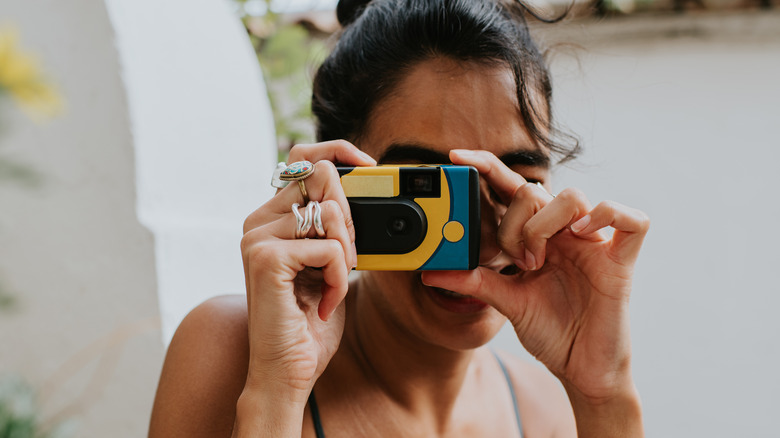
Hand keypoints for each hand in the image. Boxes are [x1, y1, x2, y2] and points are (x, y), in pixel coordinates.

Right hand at [239, 140, 374, 398]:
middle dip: (350, 217)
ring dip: (347, 255)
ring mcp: (258, 238)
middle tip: (348, 260)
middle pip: (322, 177)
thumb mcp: (330, 265)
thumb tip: (360, 189)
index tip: (369, 166)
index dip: (339, 151)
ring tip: (333, 287)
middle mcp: (259, 222)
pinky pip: (329, 248)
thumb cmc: (310, 323)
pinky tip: (325, 302)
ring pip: (330, 213)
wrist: (287, 373)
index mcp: (272, 219)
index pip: (303, 158)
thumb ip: (335, 227)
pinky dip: (340, 278)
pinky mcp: (267, 258)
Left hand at [422, 149, 649, 403]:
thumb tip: (430, 272)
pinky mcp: (621, 260)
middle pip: (536, 190)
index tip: (456, 157)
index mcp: (537, 235)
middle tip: (515, 261)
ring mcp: (594, 242)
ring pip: (572, 197)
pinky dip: (607, 216)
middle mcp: (564, 231)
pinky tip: (582, 236)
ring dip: (545, 226)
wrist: (581, 368)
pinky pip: (632, 219)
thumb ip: (474, 281)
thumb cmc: (551, 330)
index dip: (487, 166)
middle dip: (515, 224)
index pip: (512, 187)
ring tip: (538, 263)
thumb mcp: (506, 301)